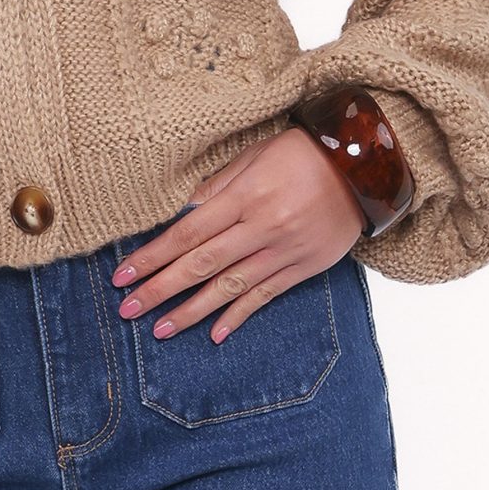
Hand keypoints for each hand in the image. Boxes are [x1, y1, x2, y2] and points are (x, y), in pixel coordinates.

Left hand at [112, 127, 362, 339]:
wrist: (365, 166)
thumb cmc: (303, 154)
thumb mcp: (254, 156)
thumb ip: (217, 187)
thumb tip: (181, 215)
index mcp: (245, 196)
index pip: (187, 233)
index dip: (152, 256)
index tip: (123, 274)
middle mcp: (263, 227)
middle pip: (201, 264)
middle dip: (160, 289)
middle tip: (128, 309)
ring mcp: (284, 251)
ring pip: (229, 287)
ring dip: (191, 311)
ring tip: (160, 329)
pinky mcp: (304, 267)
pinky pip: (265, 296)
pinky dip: (239, 316)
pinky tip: (215, 335)